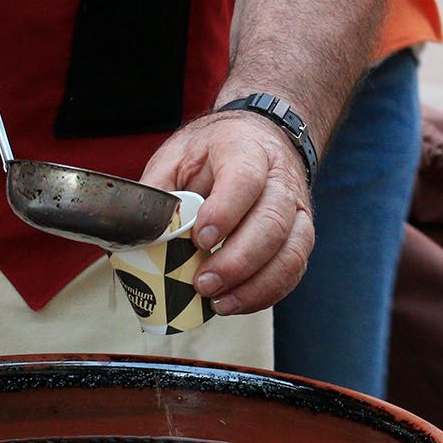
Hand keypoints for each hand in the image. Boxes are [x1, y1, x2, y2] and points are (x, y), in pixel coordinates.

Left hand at [139, 112, 314, 315]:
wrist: (257, 139)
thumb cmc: (212, 153)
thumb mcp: (176, 157)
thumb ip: (158, 193)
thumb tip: (141, 235)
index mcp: (244, 149)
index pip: (245, 179)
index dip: (225, 212)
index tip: (200, 239)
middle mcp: (279, 178)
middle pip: (272, 223)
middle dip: (237, 261)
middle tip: (202, 284)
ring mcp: (296, 208)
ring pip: (291, 251)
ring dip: (255, 285)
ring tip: (219, 303)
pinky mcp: (301, 234)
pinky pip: (294, 269)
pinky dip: (266, 292)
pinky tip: (236, 302)